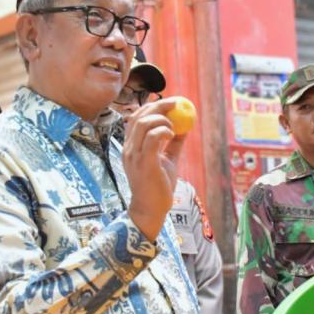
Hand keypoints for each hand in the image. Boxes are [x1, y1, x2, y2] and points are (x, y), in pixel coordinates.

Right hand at [123, 98, 186, 239]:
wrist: (151, 210)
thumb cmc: (158, 187)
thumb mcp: (167, 160)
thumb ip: (173, 144)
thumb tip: (185, 127)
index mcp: (130, 147)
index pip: (135, 118)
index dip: (151, 106)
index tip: (168, 103)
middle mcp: (128, 149)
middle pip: (139, 116)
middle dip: (158, 106)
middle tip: (176, 104)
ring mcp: (134, 156)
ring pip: (143, 124)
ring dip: (162, 120)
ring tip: (173, 128)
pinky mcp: (144, 163)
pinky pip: (152, 138)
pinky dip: (163, 131)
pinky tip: (172, 135)